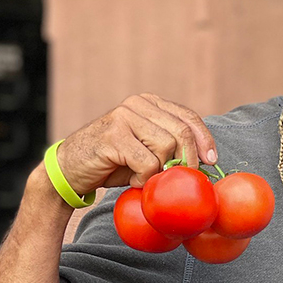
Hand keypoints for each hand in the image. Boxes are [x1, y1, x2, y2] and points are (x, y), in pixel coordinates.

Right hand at [53, 94, 217, 196]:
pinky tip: (133, 180)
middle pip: (182, 132)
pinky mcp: (113, 135)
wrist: (70, 169)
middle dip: (188, 160)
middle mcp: (137, 104)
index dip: (204, 140)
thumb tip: (207, 159)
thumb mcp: (148, 149)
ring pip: (166, 147)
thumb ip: (172, 145)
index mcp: (150, 103)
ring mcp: (124, 117)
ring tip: (145, 177)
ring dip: (160, 171)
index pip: (188, 117)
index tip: (212, 161)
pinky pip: (147, 162)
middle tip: (181, 178)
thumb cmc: (114, 163)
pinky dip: (144, 178)